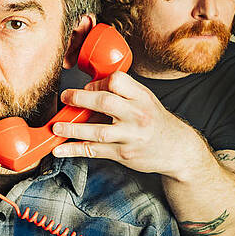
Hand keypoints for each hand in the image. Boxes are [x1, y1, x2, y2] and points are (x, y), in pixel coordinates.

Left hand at [52, 72, 204, 178]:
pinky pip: (95, 151)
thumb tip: (88, 88)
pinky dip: (74, 150)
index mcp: (142, 97)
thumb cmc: (155, 121)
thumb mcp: (145, 100)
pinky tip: (59, 150)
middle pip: (105, 103)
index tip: (88, 87)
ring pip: (97, 131)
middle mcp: (137, 115)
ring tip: (56, 127)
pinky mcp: (123, 154)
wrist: (178, 149)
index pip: (117, 81)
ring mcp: (130, 136)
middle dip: (80, 99)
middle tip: (64, 97)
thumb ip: (122, 93)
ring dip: (73, 129)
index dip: (99, 82)